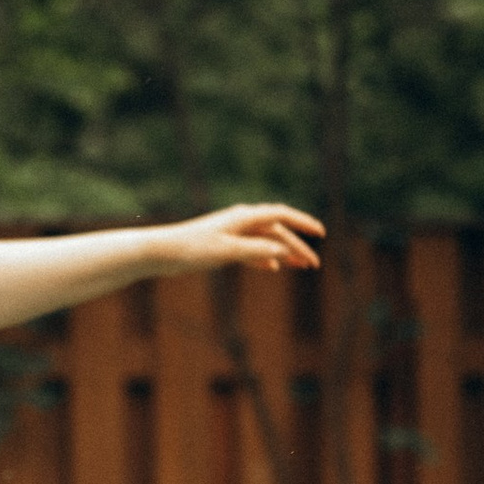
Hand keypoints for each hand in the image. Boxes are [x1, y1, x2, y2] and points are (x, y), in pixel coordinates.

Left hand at [164, 202, 323, 273]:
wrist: (163, 252)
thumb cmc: (193, 249)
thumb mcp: (227, 251)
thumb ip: (256, 250)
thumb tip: (283, 251)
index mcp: (244, 217)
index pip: (282, 216)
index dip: (303, 223)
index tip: (321, 233)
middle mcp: (241, 221)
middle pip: (277, 231)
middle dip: (297, 246)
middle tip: (313, 265)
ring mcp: (233, 232)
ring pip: (266, 241)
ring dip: (285, 253)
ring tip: (301, 266)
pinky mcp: (224, 245)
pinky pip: (252, 249)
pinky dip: (266, 258)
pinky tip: (274, 268)